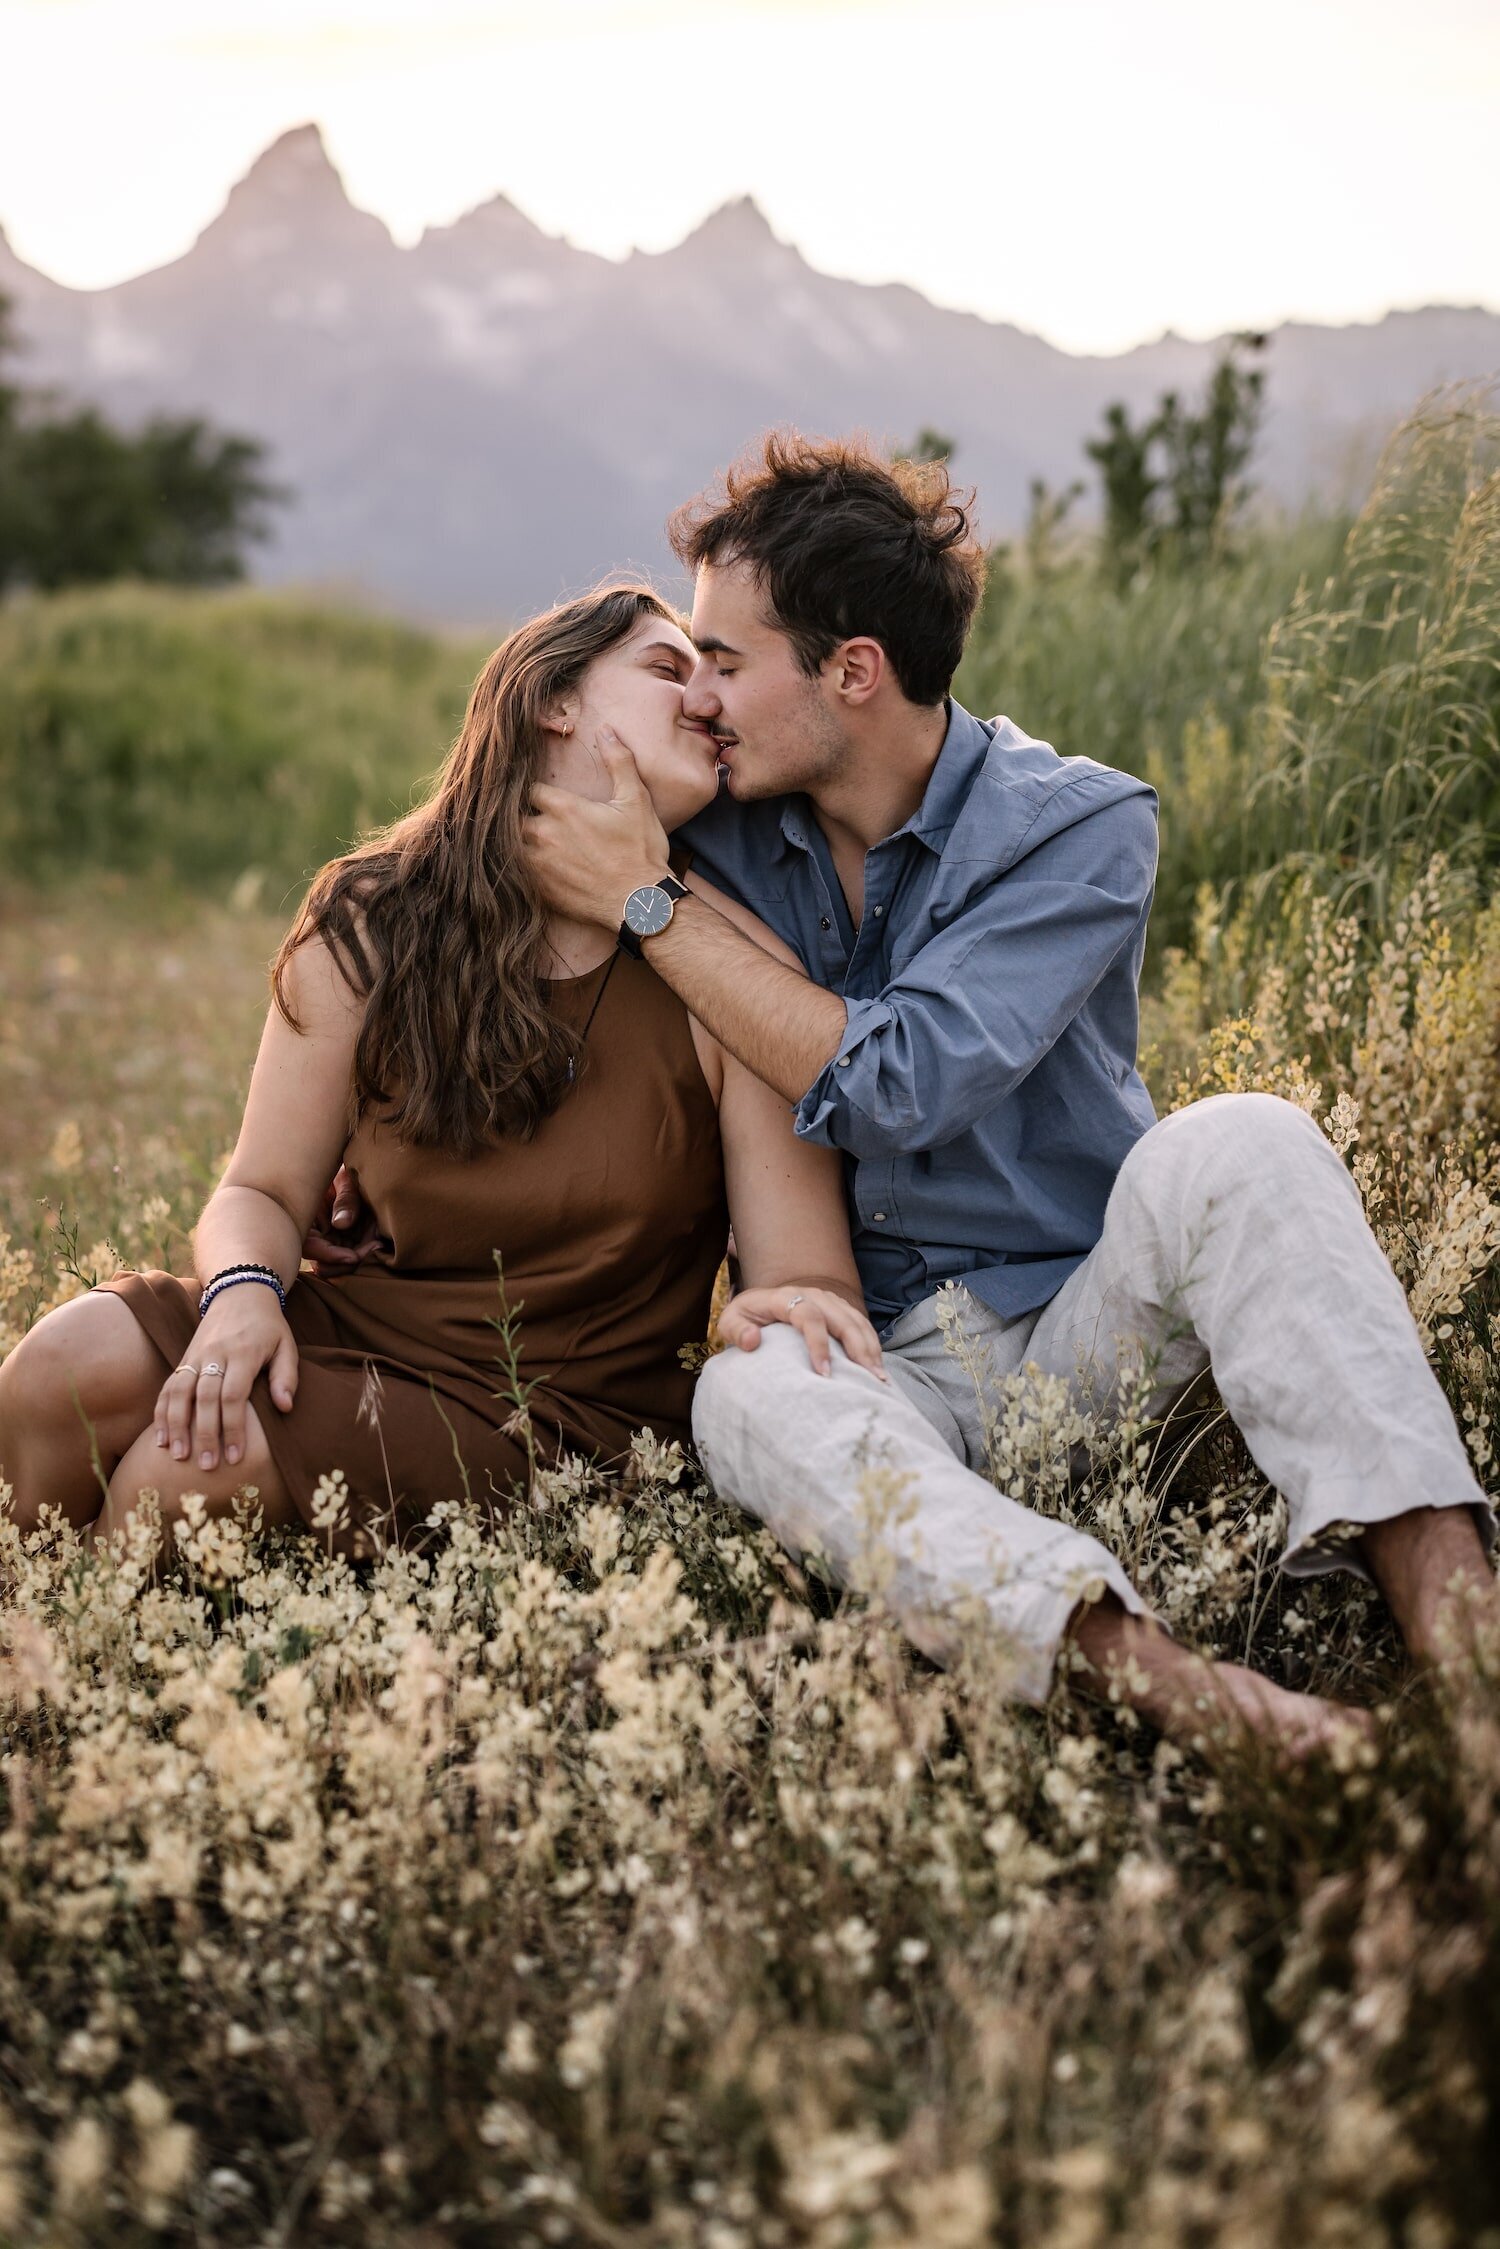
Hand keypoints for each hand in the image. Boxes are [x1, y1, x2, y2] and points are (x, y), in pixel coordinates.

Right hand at [154, 1284, 299, 1473]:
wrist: (240, 1292)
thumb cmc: (268, 1327)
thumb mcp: (286, 1345)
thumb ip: (287, 1377)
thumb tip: (285, 1408)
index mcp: (244, 1354)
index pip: (233, 1396)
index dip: (232, 1428)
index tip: (234, 1457)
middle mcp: (215, 1355)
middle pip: (204, 1398)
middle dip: (204, 1434)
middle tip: (206, 1466)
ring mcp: (195, 1356)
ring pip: (179, 1393)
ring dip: (176, 1426)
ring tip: (177, 1456)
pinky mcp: (184, 1359)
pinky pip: (168, 1387)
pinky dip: (161, 1412)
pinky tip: (160, 1438)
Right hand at [302, 1164, 388, 1275]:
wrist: (360, 1170)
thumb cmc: (347, 1170)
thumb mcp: (346, 1178)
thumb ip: (345, 1198)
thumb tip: (340, 1224)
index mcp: (307, 1217)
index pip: (309, 1246)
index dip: (329, 1256)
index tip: (353, 1257)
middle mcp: (316, 1232)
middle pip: (324, 1263)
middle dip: (347, 1263)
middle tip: (373, 1248)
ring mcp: (331, 1239)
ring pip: (338, 1266)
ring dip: (357, 1261)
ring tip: (377, 1245)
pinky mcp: (346, 1242)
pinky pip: (352, 1257)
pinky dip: (364, 1255)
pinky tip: (378, 1243)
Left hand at [524, 726, 672, 929]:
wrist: (640, 903)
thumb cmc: (641, 850)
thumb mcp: (636, 800)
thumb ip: (619, 762)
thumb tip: (606, 730)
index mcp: (563, 808)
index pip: (528, 788)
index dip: (529, 787)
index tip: (534, 789)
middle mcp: (543, 834)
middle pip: (510, 816)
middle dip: (516, 813)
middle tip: (523, 813)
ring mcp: (537, 864)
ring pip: (507, 844)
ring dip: (513, 839)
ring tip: (520, 837)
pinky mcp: (538, 890)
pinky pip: (513, 873)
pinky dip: (515, 866)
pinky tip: (523, 864)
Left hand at [715, 1285, 887, 1380]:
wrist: (760, 1303)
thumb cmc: (746, 1318)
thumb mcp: (731, 1321)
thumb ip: (736, 1329)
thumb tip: (751, 1340)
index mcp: (785, 1297)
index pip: (808, 1316)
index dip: (818, 1343)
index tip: (824, 1373)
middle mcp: (812, 1295)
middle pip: (842, 1318)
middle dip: (857, 1348)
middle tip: (868, 1378)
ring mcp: (830, 1301)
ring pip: (857, 1321)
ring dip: (870, 1348)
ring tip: (879, 1378)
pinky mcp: (840, 1310)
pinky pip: (862, 1325)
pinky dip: (872, 1345)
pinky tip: (877, 1367)